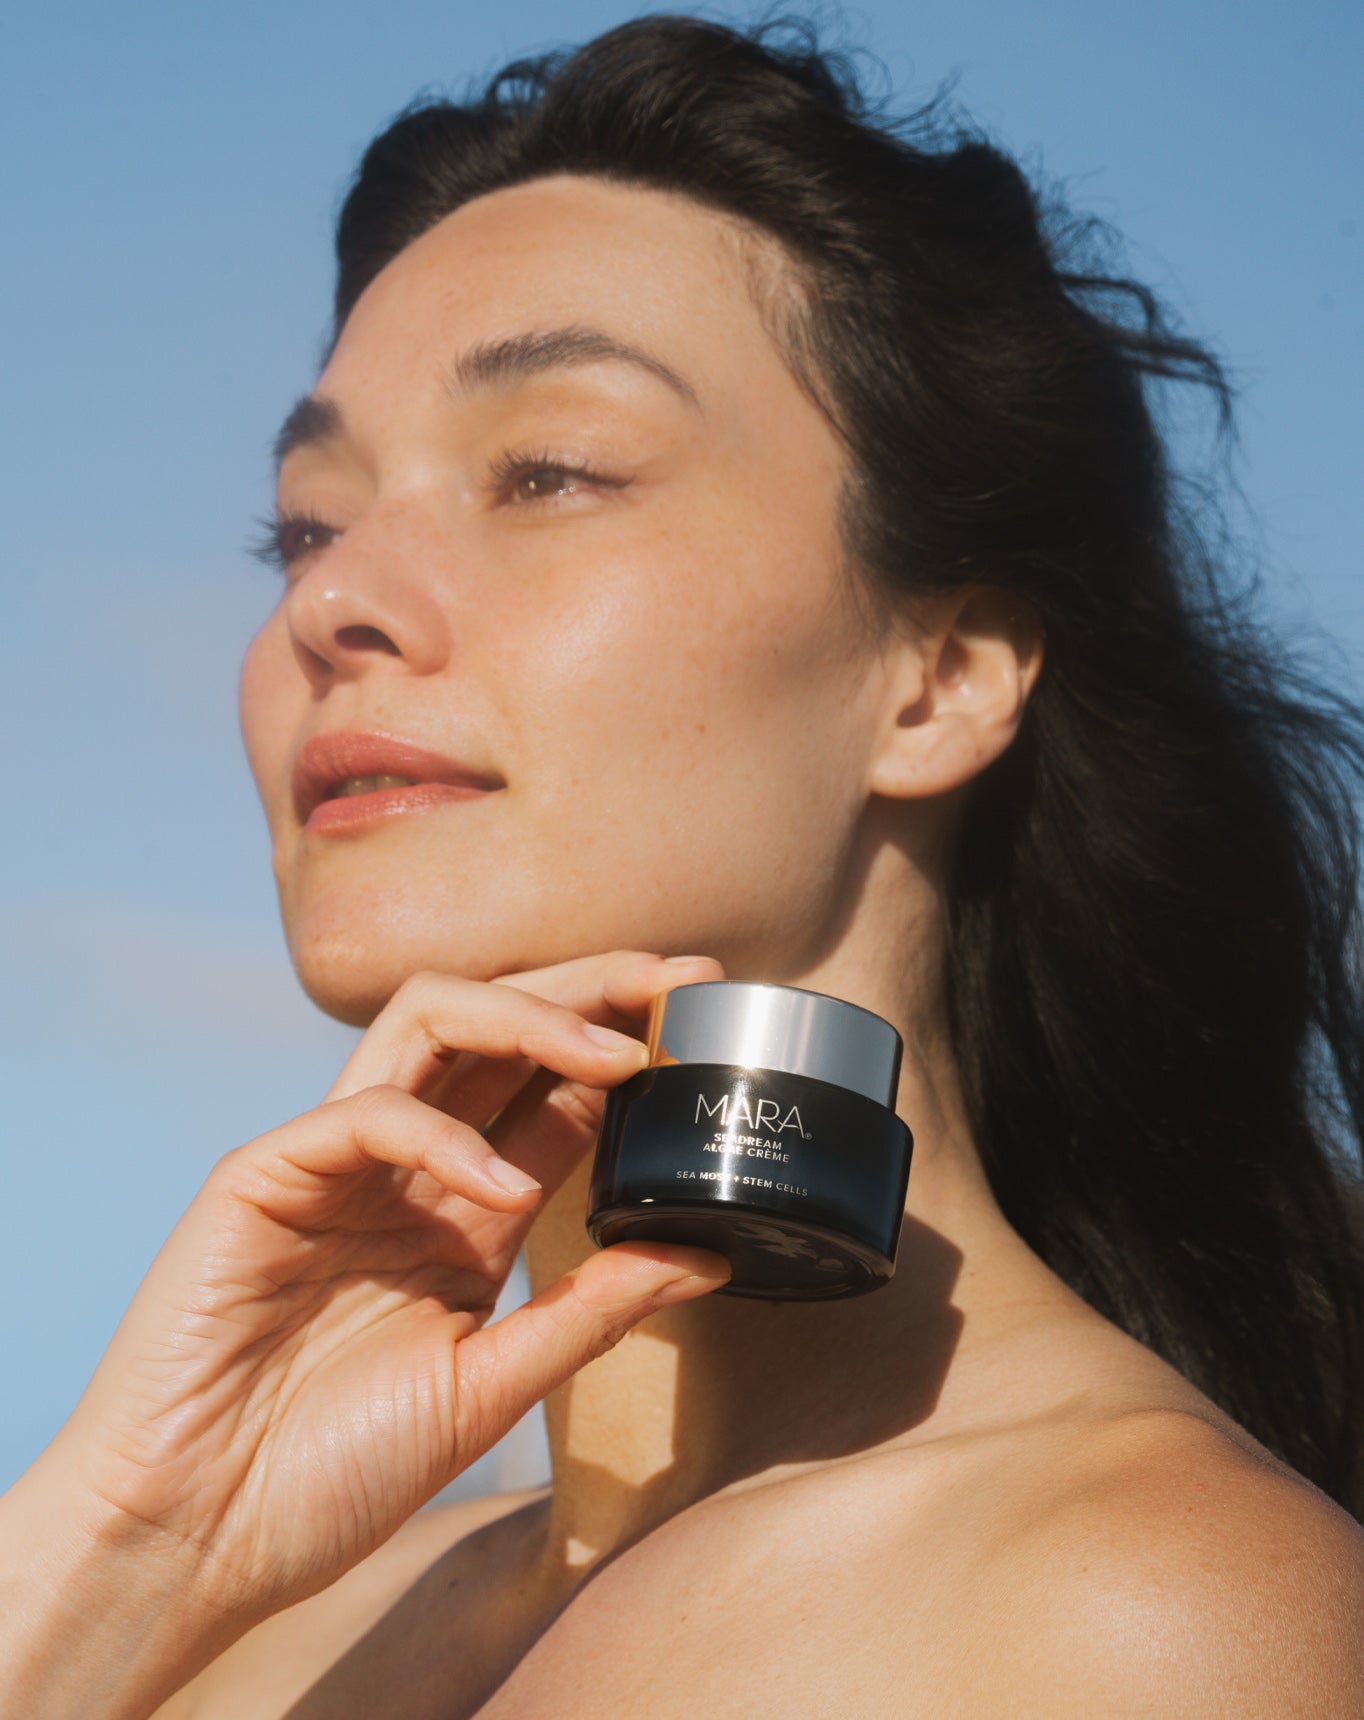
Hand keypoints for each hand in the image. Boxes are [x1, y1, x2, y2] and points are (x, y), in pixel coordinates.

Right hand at [41, 950, 728, 1627]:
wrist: (195, 1540)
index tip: (704, 1020)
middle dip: (590, 990)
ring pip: (427, 1024)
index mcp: (460, 1209)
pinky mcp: (262, 1177)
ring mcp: (332, 1163)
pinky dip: (441, 1135)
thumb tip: (709, 1256)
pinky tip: (505, 1189)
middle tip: (680, 976)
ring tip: (616, 1053)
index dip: (627, 1046)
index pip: (553, 1091)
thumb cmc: (331, 1474)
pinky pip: (362, 1114)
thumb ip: (591, 1315)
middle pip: (498, 1027)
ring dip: (529, 1019)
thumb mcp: (491, 1389)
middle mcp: (405, 1167)